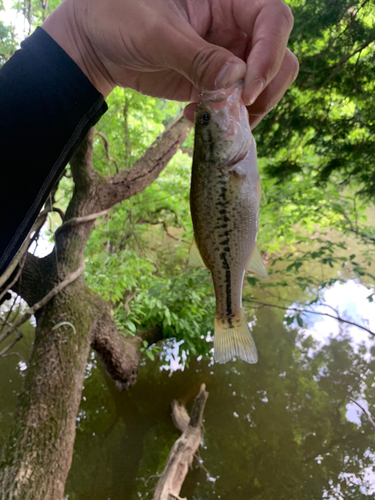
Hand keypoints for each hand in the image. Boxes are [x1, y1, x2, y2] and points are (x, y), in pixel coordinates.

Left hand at [43, 0, 298, 127]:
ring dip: (247, 110)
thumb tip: (239, 79)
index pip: (273, 19)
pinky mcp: (213, 82)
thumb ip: (197, 56)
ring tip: (215, 120)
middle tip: (238, 111)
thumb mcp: (157, 33)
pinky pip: (234, 104)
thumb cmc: (119, 17)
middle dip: (266, 88)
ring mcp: (226, 56)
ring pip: (263, 85)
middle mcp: (235, 25)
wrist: (96, 43)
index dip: (269, 54)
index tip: (246, 90)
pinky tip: (193, 119)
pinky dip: (224, 118)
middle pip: (279, 56)